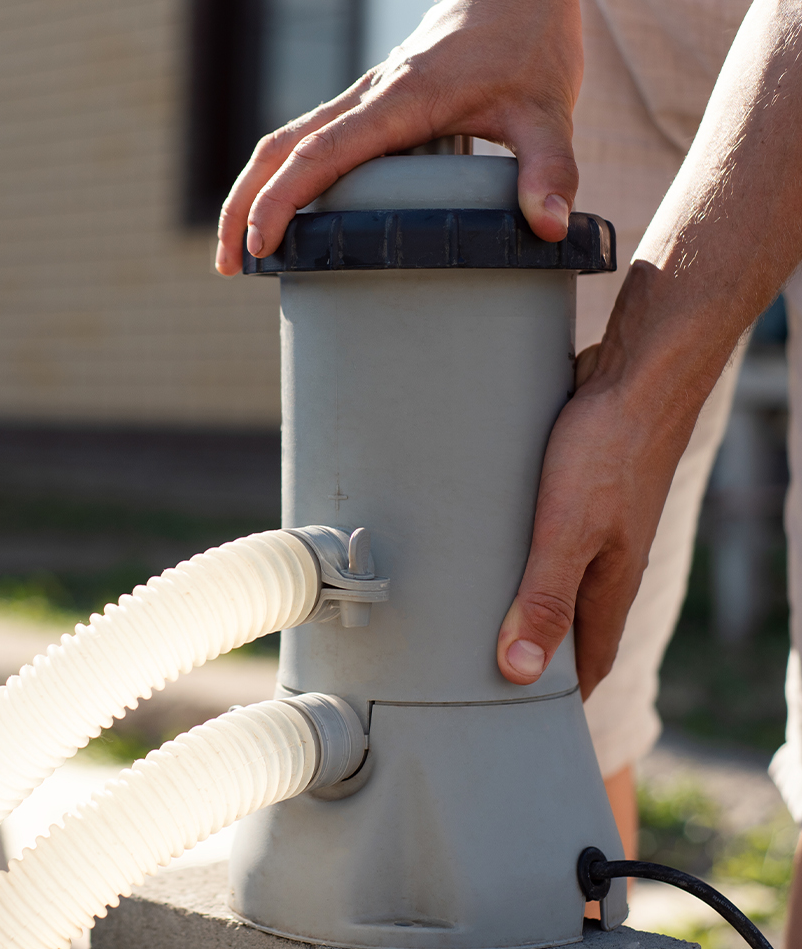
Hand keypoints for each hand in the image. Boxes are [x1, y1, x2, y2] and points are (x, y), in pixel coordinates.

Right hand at [214, 0, 582, 274]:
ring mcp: (360, 99)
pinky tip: (282, 218)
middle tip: (229, 266)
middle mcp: (368, 96)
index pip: (322, 152)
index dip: (284, 199)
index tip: (263, 245)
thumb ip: (549, 169)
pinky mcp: (364, 106)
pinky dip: (278, 179)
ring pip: (282, 142)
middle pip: (280, 147)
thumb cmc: (529, 49)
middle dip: (243, 205)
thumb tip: (548, 228)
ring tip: (238, 253)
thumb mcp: (550, 110)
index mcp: (401, 99)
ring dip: (249, 193)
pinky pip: (305, 141)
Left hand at [493, 272, 717, 699]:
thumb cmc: (607, 449)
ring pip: (552, 579)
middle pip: (565, 626)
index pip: (584, 665)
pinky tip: (480, 548)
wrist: (638, 375)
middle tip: (476, 679)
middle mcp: (605, 562)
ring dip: (519, 602)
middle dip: (530, 655)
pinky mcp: (574, 492)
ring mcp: (593, 526)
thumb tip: (519, 672)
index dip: (556, 701)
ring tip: (466, 621)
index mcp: (609, 586)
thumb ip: (544, 599)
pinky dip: (514, 554)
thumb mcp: (568, 531)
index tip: (520, 730)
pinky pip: (542, 538)